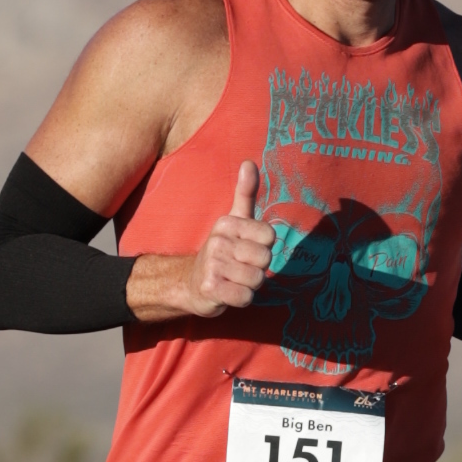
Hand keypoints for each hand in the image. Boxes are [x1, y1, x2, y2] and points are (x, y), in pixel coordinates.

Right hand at [136, 159, 276, 320]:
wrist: (191, 283)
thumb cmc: (222, 251)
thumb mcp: (234, 220)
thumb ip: (245, 193)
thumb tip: (249, 162)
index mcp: (226, 223)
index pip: (269, 236)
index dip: (263, 247)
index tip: (246, 249)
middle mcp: (217, 241)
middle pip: (265, 259)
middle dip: (257, 268)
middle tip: (240, 267)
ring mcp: (212, 265)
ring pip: (256, 279)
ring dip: (250, 285)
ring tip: (234, 280)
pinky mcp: (210, 289)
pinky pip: (245, 297)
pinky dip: (241, 299)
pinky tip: (228, 293)